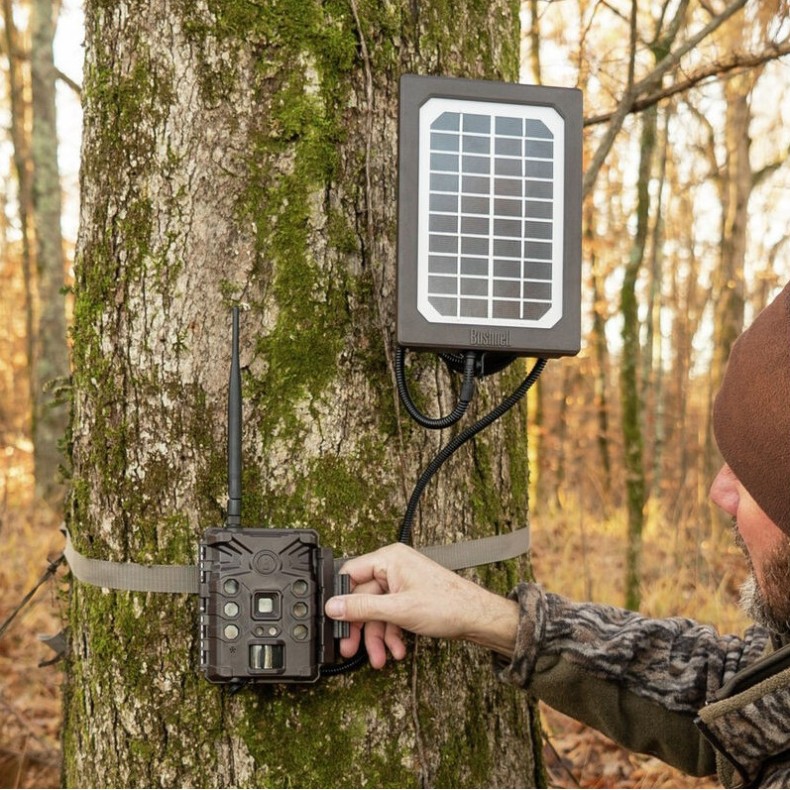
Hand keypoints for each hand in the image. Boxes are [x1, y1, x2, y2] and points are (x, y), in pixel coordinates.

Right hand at [324, 543, 518, 668]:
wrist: (477, 618)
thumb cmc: (448, 604)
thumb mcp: (398, 609)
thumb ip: (362, 608)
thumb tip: (334, 607)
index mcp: (389, 559)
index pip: (351, 574)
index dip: (341, 599)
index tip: (335, 621)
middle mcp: (394, 567)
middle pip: (363, 597)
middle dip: (361, 627)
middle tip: (350, 647)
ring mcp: (402, 583)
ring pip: (377, 611)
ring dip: (377, 637)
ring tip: (379, 658)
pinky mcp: (409, 597)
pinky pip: (391, 615)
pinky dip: (391, 634)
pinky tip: (396, 650)